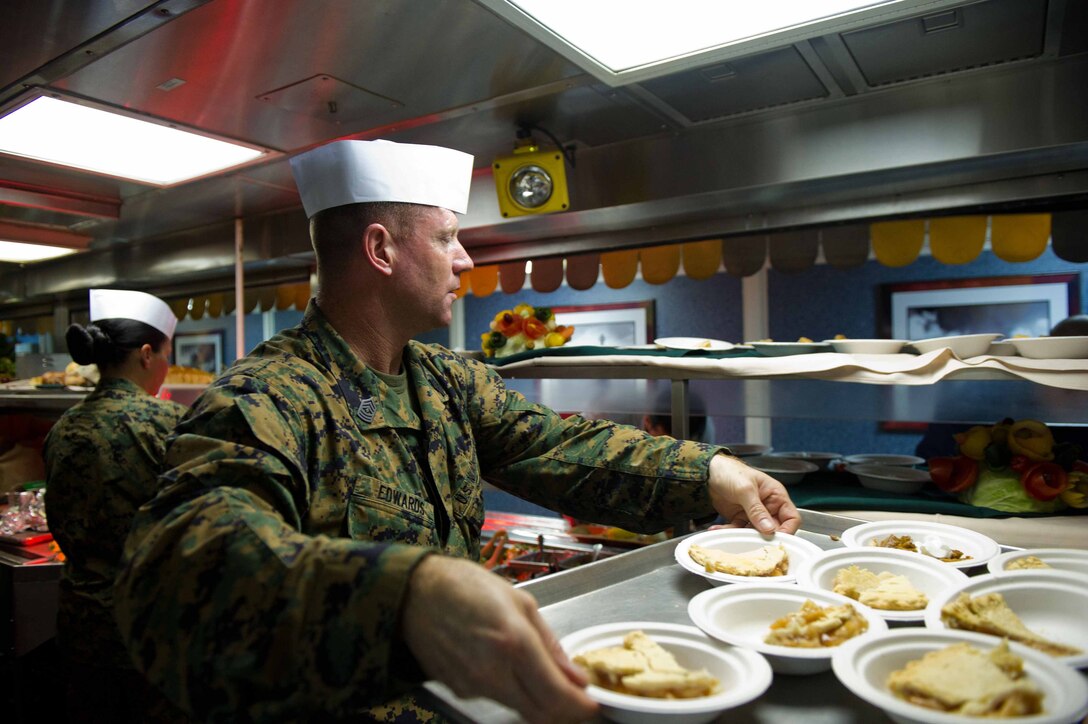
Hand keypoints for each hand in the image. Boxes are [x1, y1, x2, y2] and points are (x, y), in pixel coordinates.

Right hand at [401, 555, 597, 723]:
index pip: (556, 696)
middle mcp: (494, 671)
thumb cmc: (467, 586)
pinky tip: (503, 666)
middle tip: (574, 698)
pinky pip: (493, 698)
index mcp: (514, 642)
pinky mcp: (459, 691)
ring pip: (518, 707)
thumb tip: (575, 676)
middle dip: (563, 711)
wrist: (414, 593)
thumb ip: (550, 644)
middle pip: (539, 713)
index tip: (592, 706)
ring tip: (539, 674)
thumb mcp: (519, 601)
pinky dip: (508, 690)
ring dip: (536, 700)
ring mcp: (473, 685)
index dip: (580, 707)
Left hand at [707, 454, 801, 533]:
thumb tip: (769, 529)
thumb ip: (757, 510)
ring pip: (756, 533)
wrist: (708, 472)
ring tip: (732, 535)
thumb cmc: (731, 472)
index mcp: (776, 496)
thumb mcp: (746, 489)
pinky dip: (730, 532)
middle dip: (764, 537)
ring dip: (744, 536)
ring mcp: (754, 514)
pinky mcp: (740, 518)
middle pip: (775, 529)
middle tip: (753, 542)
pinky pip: (739, 530)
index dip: (788, 531)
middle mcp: (768, 506)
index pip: (792, 518)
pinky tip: (718, 529)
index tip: (777, 540)